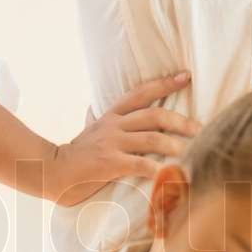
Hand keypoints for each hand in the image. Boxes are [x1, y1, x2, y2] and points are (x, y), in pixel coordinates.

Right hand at [44, 72, 199, 205]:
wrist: (51, 172)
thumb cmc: (75, 156)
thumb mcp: (92, 133)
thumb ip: (107, 125)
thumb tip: (112, 117)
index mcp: (111, 116)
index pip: (141, 93)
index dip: (164, 84)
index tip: (186, 76)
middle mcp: (113, 125)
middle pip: (154, 115)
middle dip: (181, 121)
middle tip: (201, 129)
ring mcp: (112, 143)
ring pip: (152, 138)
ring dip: (176, 145)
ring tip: (195, 151)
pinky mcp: (110, 163)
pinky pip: (141, 164)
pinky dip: (160, 169)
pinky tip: (174, 175)